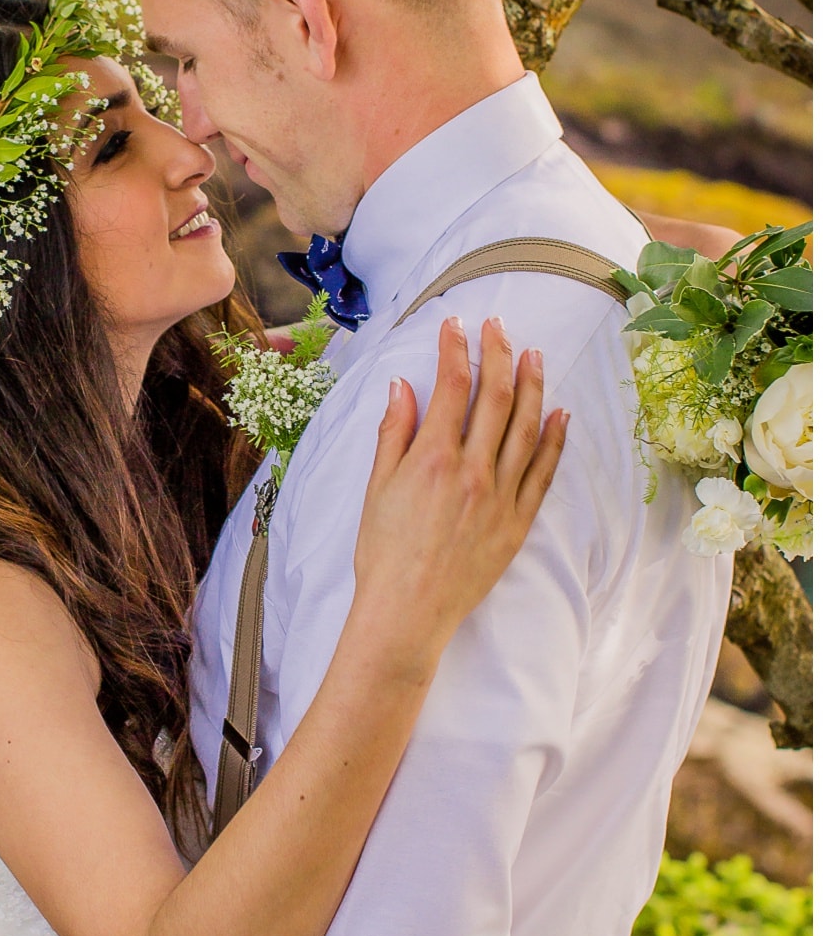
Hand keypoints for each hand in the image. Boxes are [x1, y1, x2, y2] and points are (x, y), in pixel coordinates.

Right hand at [351, 316, 566, 659]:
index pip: (452, 387)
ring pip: (526, 427)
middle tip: (499, 326)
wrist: (408, 609)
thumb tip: (402, 387)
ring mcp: (501, 495)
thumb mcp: (376, 487)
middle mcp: (473, 470)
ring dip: (532, 386)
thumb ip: (393, 433)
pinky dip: (553, 440)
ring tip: (534, 355)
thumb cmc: (383, 551)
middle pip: (495, 397)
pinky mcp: (519, 520)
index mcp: (432, 458)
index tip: (456, 326)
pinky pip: (543, 471)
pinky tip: (558, 414)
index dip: (455, 349)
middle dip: (498, 354)